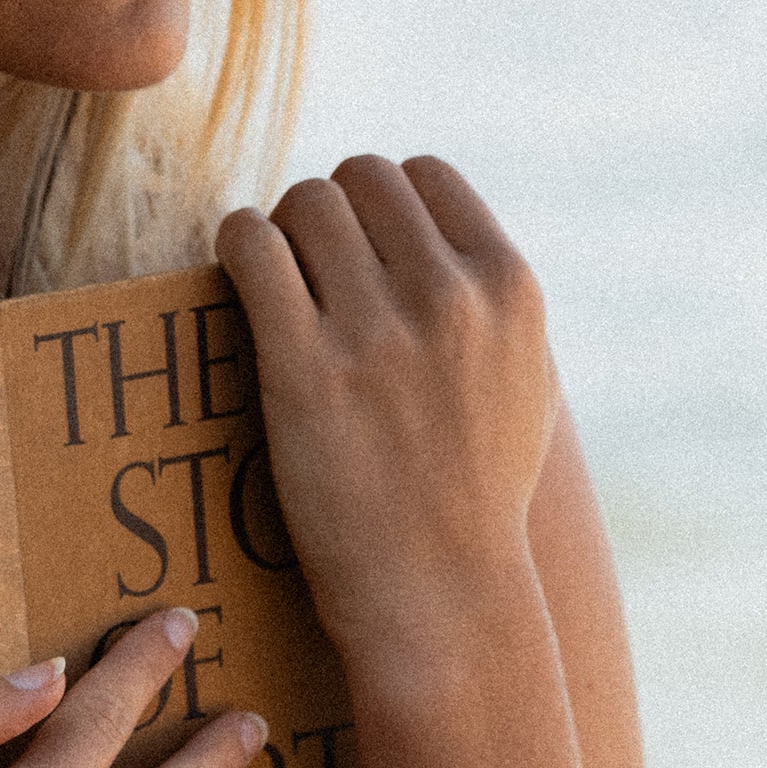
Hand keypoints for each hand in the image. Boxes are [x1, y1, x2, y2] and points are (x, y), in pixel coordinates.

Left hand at [216, 155, 557, 672]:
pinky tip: (241, 271)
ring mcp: (375, 331)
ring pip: (302, 203)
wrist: (441, 596)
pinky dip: (239, 243)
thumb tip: (433, 223)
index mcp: (510, 287)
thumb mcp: (527, 374)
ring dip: (282, 228)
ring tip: (280, 276)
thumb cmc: (478, 486)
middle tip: (312, 263)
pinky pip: (251, 245)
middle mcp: (448, 297)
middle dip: (330, 210)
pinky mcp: (303, 367)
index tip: (364, 240)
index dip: (384, 199)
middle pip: (357, 177)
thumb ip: (491, 294)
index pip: (423, 171)